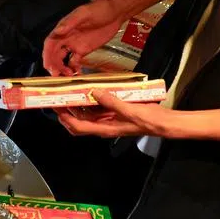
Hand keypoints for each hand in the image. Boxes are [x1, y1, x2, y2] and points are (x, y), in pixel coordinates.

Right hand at [42, 0, 125, 75]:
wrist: (115, 12)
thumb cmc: (99, 9)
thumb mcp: (84, 13)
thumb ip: (70, 22)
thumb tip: (57, 31)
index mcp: (64, 28)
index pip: (50, 43)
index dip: (47, 55)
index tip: (48, 65)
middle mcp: (66, 38)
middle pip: (54, 53)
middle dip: (53, 65)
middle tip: (57, 75)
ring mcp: (75, 44)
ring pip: (63, 59)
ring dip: (62, 68)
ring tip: (68, 76)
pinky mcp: (84, 50)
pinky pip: (75, 61)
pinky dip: (73, 68)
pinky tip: (77, 73)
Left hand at [54, 90, 177, 137]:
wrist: (164, 122)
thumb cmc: (148, 120)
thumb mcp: (129, 110)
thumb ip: (112, 102)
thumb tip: (95, 92)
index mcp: (104, 129)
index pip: (77, 127)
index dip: (64, 118)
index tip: (56, 106)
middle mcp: (103, 125)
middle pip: (78, 121)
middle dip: (67, 111)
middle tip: (60, 96)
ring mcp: (108, 119)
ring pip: (87, 114)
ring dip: (78, 104)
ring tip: (71, 90)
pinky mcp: (114, 113)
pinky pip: (98, 107)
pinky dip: (91, 100)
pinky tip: (90, 90)